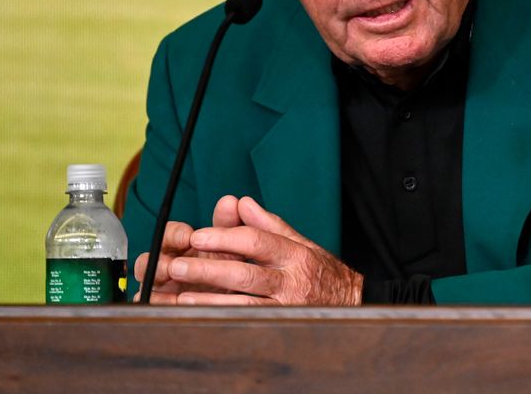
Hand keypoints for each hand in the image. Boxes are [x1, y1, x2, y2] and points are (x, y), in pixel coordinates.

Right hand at [133, 194, 243, 303]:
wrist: (237, 298)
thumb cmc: (229, 268)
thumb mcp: (233, 247)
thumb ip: (230, 225)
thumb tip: (231, 201)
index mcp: (182, 246)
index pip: (169, 234)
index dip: (176, 234)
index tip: (189, 237)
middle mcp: (169, 264)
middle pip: (150, 257)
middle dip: (160, 259)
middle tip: (174, 265)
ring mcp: (164, 286)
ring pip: (147, 280)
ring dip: (156, 279)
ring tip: (169, 282)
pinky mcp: (165, 306)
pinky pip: (153, 304)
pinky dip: (159, 302)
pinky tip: (168, 302)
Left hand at [168, 196, 362, 305]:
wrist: (352, 304)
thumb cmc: (321, 272)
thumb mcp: (300, 242)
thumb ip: (268, 224)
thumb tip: (241, 203)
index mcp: (294, 253)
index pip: (256, 241)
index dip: (225, 238)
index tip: (198, 236)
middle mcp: (291, 280)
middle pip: (245, 273)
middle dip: (208, 269)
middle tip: (178, 265)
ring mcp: (287, 307)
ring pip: (244, 303)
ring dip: (211, 300)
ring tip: (182, 297)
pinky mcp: (282, 326)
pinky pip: (250, 322)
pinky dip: (225, 319)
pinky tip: (204, 317)